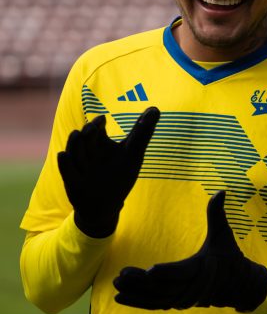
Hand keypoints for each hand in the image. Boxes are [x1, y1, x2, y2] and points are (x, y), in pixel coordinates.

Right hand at [58, 107, 159, 237]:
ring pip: (72, 151)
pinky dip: (64, 163)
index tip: (103, 119)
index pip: (97, 129)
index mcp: (100, 143)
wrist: (105, 205)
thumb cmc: (119, 175)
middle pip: (84, 138)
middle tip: (92, 128)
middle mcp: (87, 152)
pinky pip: (65, 171)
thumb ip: (142, 132)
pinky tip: (64, 155)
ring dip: (74, 143)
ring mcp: (79, 167)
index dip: (98, 123)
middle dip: (87, 132)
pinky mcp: (72, 182)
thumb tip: (155, 108)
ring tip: (78, 134)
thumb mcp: (133, 154)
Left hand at [113, 191, 266, 311]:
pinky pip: (155, 305)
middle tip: (120, 275)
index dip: (166, 272)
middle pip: (163, 287)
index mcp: (202, 269)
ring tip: (116, 285)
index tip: (150, 270)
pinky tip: (120, 298)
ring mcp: (184, 298)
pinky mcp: (177, 303)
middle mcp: (192, 287)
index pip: (182, 272)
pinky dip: (138, 303)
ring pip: (156, 298)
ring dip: (136, 294)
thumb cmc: (229, 257)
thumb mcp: (224, 234)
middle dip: (141, 283)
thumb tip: (221, 190)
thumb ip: (217, 213)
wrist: (240, 286)